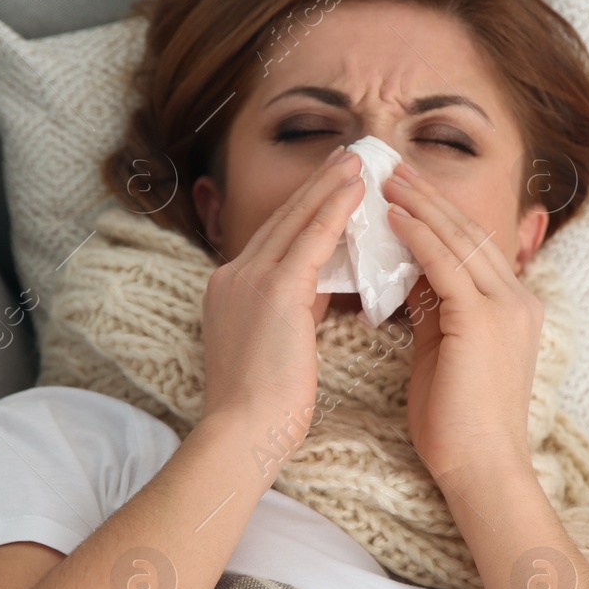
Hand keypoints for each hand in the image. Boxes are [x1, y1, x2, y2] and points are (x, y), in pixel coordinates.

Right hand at [200, 147, 363, 463]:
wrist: (241, 433)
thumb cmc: (263, 408)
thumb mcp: (277, 345)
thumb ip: (294, 308)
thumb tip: (321, 286)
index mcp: (230, 290)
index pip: (274, 238)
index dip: (304, 208)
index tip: (330, 183)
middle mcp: (233, 275)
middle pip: (283, 219)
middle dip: (317, 184)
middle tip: (348, 155)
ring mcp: (249, 279)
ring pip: (297, 220)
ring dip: (330, 185)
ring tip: (359, 160)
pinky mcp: (274, 291)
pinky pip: (311, 239)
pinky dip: (335, 210)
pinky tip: (357, 189)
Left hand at [383, 161, 542, 489]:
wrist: (480, 469)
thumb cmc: (456, 424)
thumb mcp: (443, 352)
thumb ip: (435, 311)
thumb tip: (410, 276)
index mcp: (512, 308)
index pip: (474, 247)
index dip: (440, 216)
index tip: (407, 191)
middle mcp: (518, 299)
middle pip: (471, 233)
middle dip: (431, 198)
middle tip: (394, 169)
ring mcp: (506, 307)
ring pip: (461, 240)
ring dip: (422, 206)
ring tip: (389, 180)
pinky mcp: (484, 320)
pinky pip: (447, 264)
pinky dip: (420, 236)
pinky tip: (394, 217)